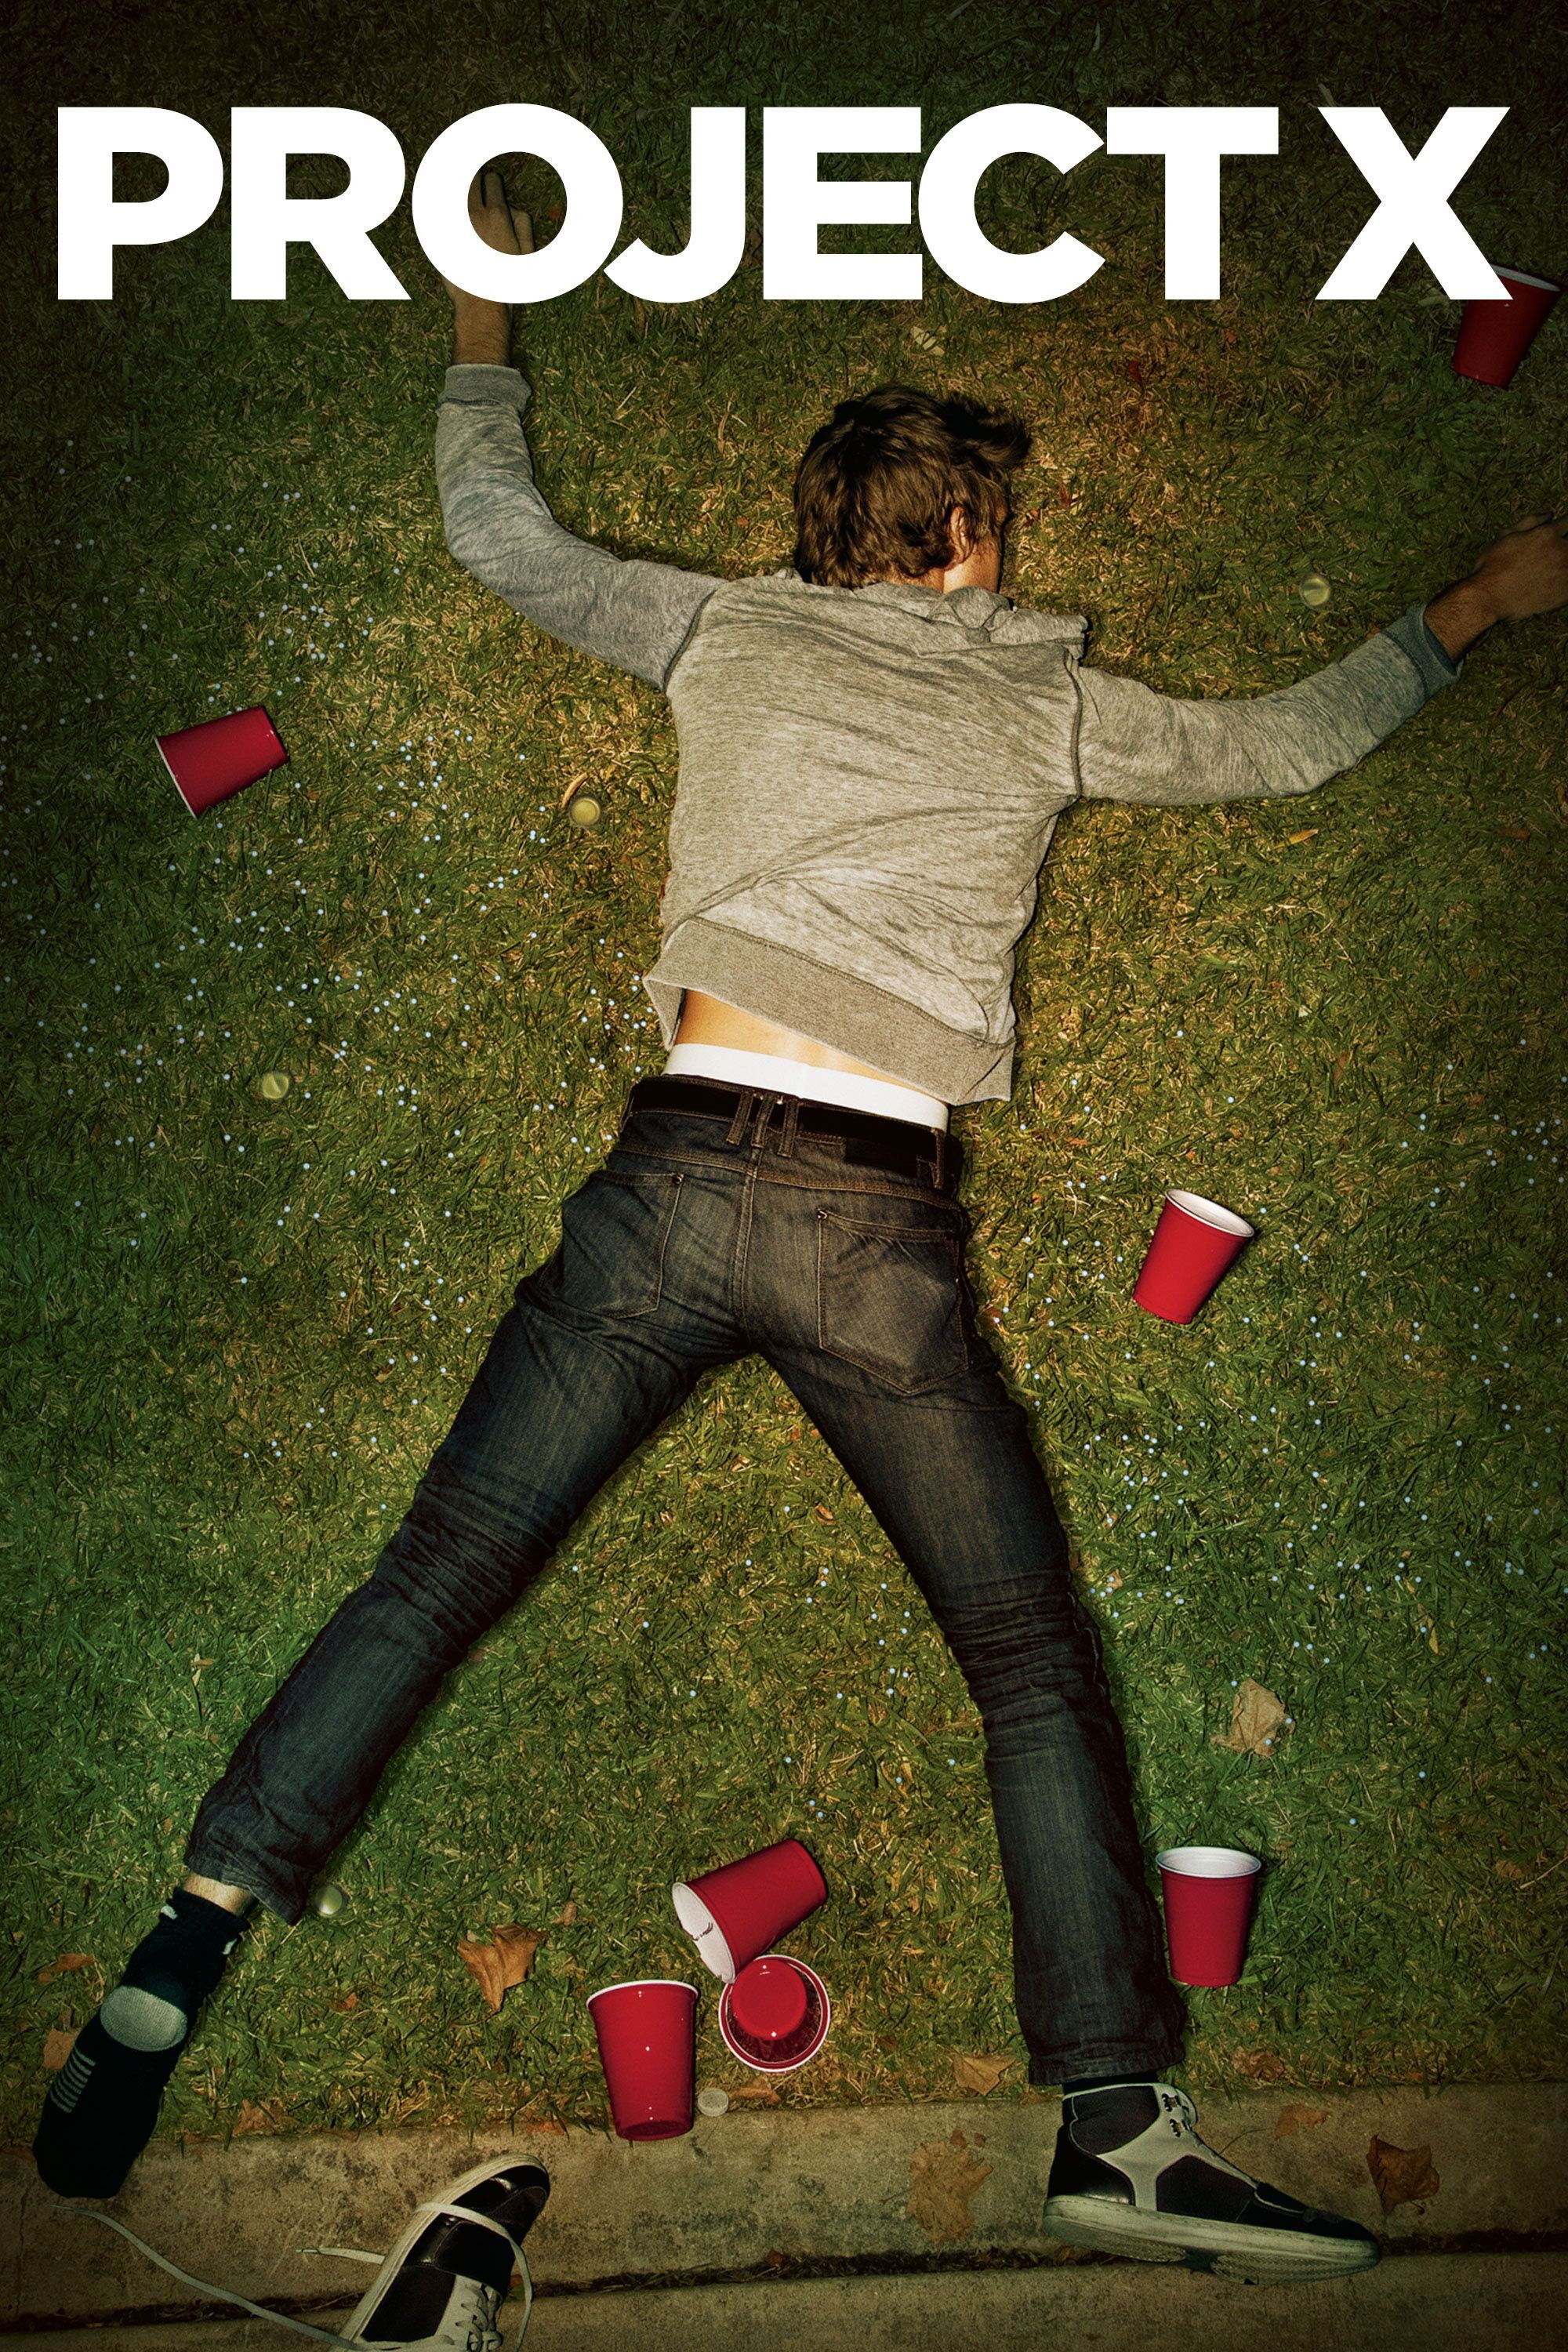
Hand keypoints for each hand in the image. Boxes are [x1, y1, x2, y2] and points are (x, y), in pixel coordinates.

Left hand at [445, 168, 533, 367]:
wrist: (482, 306)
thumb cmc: (509, 282)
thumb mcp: (528, 253)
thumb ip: (523, 222)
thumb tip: (511, 206)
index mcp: (498, 215)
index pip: (492, 180)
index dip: (492, 179)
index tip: (489, 178)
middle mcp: (474, 214)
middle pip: (470, 178)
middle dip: (472, 173)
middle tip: (470, 167)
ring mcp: (454, 224)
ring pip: (451, 189)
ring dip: (454, 181)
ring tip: (450, 170)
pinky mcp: (440, 236)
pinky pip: (436, 209)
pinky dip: (435, 199)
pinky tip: (433, 192)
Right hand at [1423, 512, 1567, 658]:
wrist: (1488, 599)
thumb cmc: (1491, 567)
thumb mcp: (1504, 536)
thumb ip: (1529, 521)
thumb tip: (1550, 514)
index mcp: (1547, 533)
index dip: (1565, 526)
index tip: (1560, 534)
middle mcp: (1560, 549)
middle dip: (1563, 546)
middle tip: (1553, 553)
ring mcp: (1565, 571)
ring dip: (1564, 563)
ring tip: (1553, 566)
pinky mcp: (1566, 592)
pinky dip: (1565, 581)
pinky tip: (1555, 582)